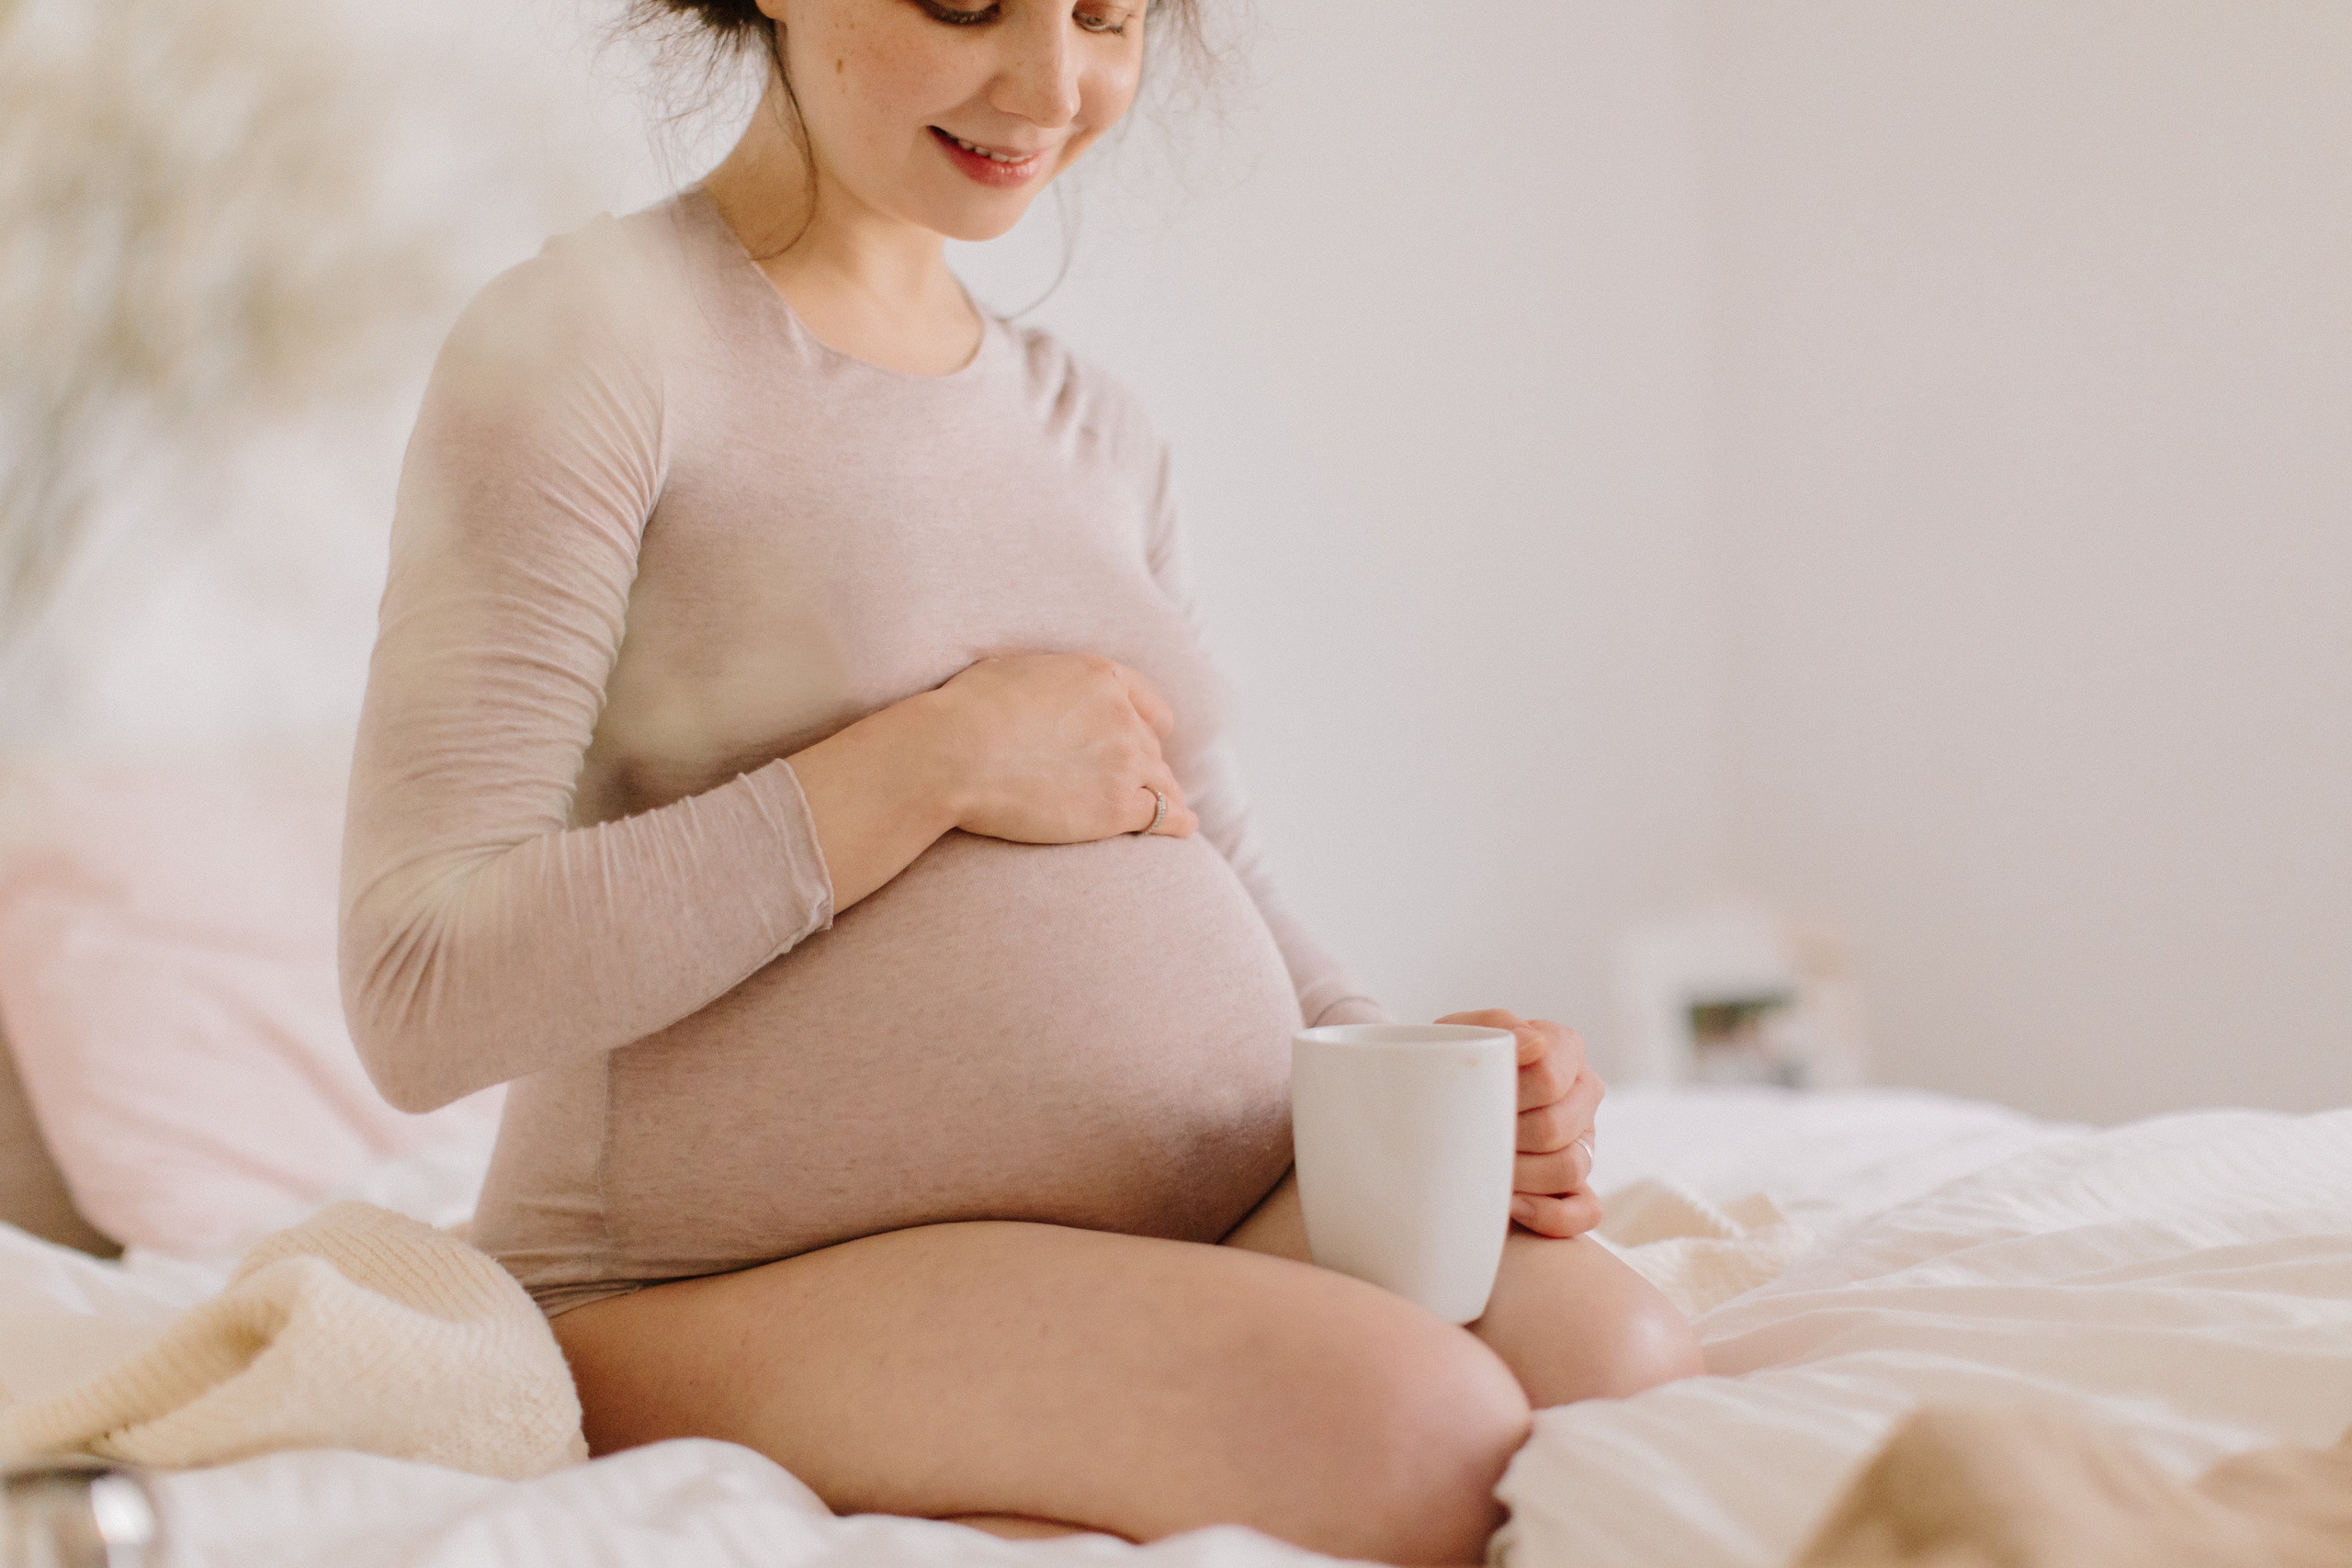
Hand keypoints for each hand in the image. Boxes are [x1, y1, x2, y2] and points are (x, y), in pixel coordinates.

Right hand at [925, 654, 1199, 844]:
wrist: (954, 754)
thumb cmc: (965, 712)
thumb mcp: (1011, 671)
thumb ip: (1045, 681)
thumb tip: (1036, 688)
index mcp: (1100, 676)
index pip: (1147, 704)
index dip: (1146, 727)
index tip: (1147, 741)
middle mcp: (1123, 716)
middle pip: (1151, 747)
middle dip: (1143, 765)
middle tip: (1133, 785)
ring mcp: (1125, 762)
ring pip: (1163, 782)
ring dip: (1163, 794)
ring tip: (1170, 811)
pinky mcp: (1117, 808)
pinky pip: (1165, 816)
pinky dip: (1177, 823)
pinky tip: (1183, 828)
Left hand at [1437, 1009, 1605, 1238]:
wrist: (1436, 1096)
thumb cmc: (1455, 1062)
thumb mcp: (1464, 1032)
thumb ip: (1497, 1025)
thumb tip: (1532, 1044)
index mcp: (1565, 1049)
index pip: (1549, 1078)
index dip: (1508, 1095)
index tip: (1472, 1099)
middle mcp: (1584, 1094)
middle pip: (1555, 1127)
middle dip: (1506, 1137)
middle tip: (1467, 1138)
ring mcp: (1585, 1141)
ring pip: (1571, 1168)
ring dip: (1518, 1175)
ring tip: (1481, 1168)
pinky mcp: (1580, 1186)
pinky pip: (1585, 1211)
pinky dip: (1547, 1214)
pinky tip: (1509, 1205)